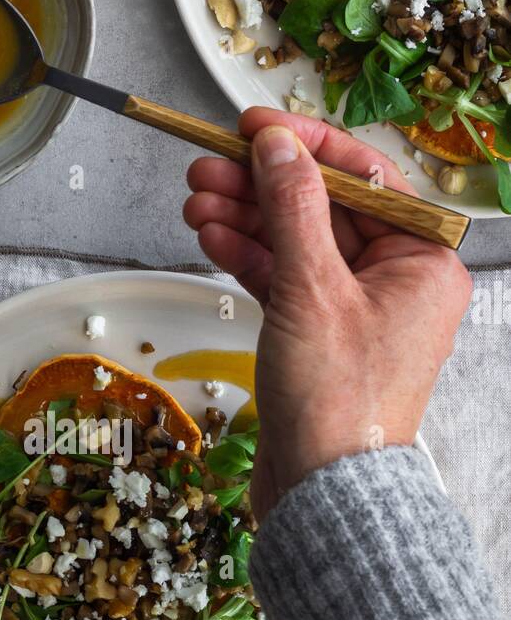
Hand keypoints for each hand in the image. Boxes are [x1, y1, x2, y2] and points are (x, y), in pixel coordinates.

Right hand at [183, 107, 471, 520]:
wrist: (323, 493)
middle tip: (206, 165)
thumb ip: (292, 208)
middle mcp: (396, 280)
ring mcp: (355, 309)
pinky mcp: (319, 336)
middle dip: (261, 184)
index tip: (253, 126)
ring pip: (296, 243)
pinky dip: (249, 257)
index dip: (304, 145)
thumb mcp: (312, 290)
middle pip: (323, 208)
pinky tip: (211, 235)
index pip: (365, 178)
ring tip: (196, 199)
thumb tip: (276, 144)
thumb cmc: (337, 403)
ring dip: (246, 217)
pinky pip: (285, 280)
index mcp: (423, 261)